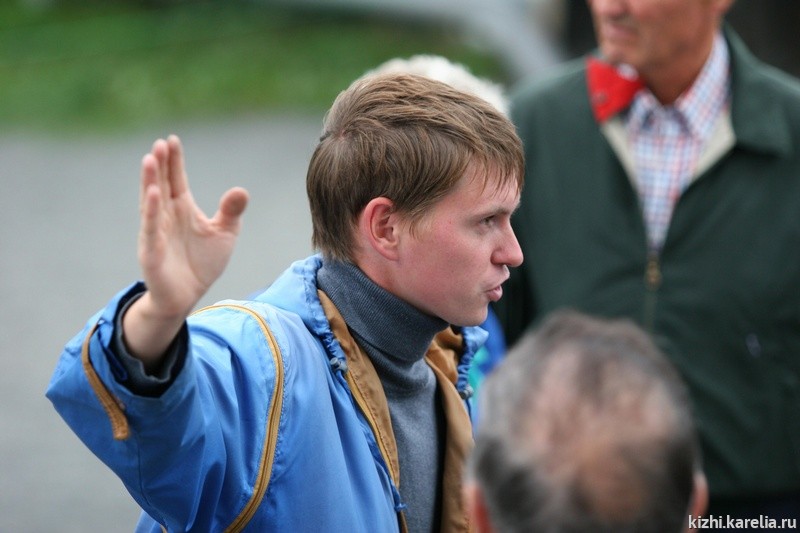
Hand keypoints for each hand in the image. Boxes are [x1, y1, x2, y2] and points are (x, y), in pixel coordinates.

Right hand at [123, 135, 248, 366]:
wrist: (187, 296)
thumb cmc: (202, 263)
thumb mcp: (224, 234)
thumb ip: (230, 212)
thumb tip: (241, 191)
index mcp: (182, 208)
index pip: (176, 179)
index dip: (174, 161)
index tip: (172, 139)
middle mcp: (166, 215)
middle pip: (161, 184)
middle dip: (160, 164)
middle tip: (160, 143)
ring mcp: (156, 231)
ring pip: (151, 201)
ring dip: (150, 181)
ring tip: (150, 159)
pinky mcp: (151, 250)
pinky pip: (150, 227)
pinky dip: (151, 210)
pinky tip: (152, 193)